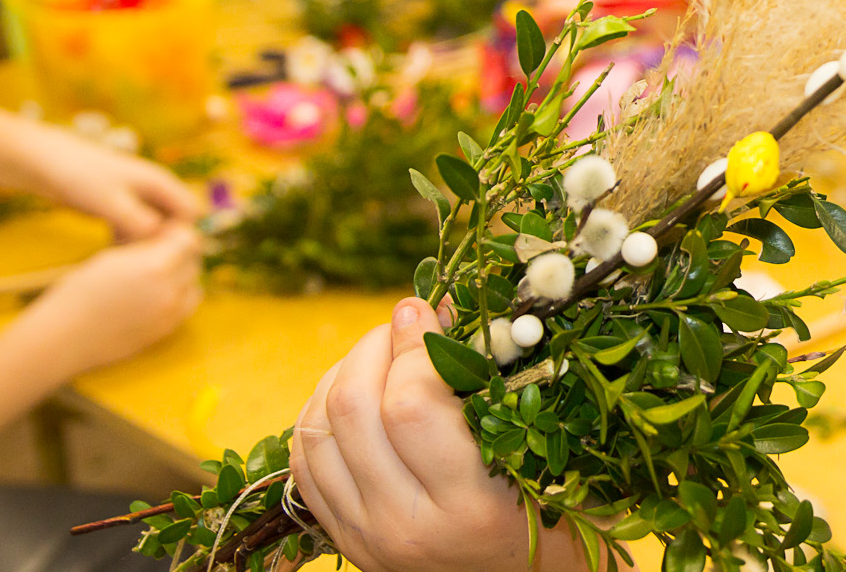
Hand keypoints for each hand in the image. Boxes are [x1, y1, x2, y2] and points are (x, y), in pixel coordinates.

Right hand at [9, 223, 202, 379]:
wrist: (63, 337)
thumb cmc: (79, 293)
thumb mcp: (113, 258)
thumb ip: (146, 250)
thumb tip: (168, 241)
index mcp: (156, 267)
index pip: (189, 240)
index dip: (179, 235)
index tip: (168, 235)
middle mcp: (170, 291)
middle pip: (194, 263)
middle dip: (182, 255)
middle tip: (161, 254)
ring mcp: (170, 315)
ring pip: (193, 286)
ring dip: (183, 278)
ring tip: (158, 277)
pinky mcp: (164, 333)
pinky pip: (184, 309)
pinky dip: (178, 299)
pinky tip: (156, 296)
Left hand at [23, 124, 203, 239]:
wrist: (47, 162)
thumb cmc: (81, 177)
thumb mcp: (111, 203)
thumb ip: (139, 223)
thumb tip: (163, 242)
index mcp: (161, 183)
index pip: (190, 214)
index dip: (180, 235)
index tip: (156, 254)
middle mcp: (156, 190)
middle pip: (174, 222)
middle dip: (161, 242)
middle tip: (135, 259)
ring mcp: (139, 198)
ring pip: (155, 228)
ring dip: (143, 244)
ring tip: (122, 257)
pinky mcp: (123, 206)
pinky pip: (137, 228)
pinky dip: (129, 240)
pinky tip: (111, 250)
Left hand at [291, 298, 588, 571]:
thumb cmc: (543, 509)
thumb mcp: (531, 450)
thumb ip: (486, 384)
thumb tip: (432, 308)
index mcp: (470, 505)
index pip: (411, 404)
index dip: (414, 343)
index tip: (427, 309)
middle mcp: (406, 526)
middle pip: (354, 408)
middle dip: (373, 346)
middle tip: (402, 325)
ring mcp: (365, 535)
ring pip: (317, 427)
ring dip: (342, 372)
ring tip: (378, 354)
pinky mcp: (342, 537)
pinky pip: (303, 458)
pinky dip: (319, 411)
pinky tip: (352, 392)